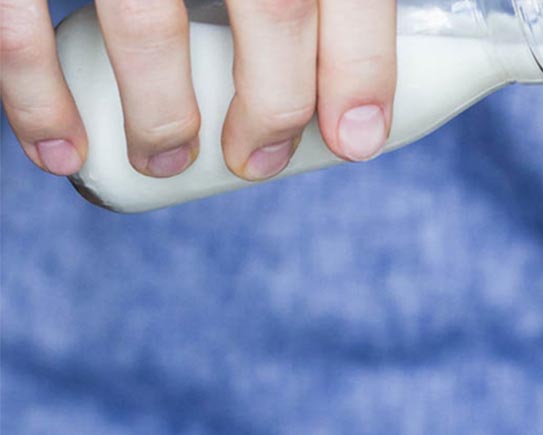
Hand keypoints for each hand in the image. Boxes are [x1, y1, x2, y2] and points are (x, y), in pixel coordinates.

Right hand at [0, 0, 396, 178]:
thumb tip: (347, 54)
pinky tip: (63, 149)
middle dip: (274, 107)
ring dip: (163, 116)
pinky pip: (17, 18)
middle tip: (263, 158)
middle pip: (268, 4)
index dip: (358, 66)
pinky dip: (37, 95)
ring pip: (147, 24)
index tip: (355, 136)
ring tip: (166, 160)